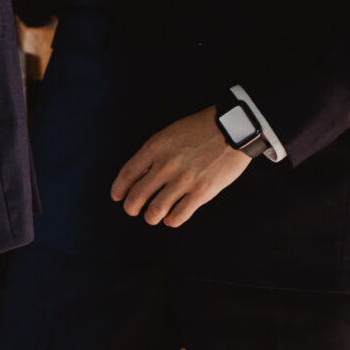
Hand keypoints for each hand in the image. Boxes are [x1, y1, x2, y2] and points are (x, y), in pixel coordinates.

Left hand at [109, 107, 252, 226]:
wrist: (232, 129)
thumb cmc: (200, 129)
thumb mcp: (169, 133)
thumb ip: (153, 153)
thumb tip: (140, 175)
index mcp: (155, 148)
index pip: (127, 175)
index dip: (119, 190)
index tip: (117, 197)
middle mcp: (166, 166)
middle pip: (137, 196)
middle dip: (131, 207)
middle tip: (134, 210)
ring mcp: (183, 181)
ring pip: (155, 210)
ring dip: (151, 217)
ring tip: (152, 216)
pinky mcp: (201, 193)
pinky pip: (178, 216)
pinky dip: (171, 220)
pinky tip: (171, 217)